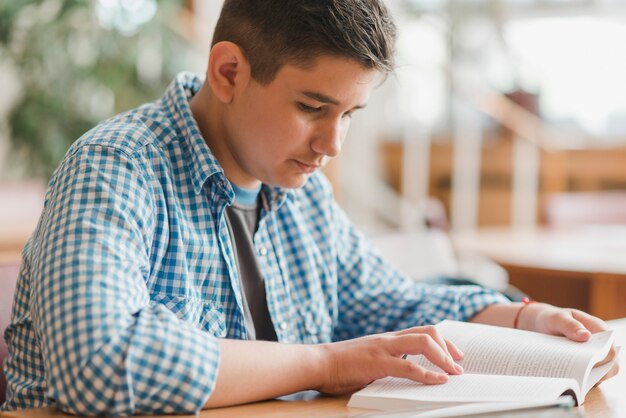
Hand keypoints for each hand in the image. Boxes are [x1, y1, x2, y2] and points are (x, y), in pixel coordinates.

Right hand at [316, 326, 463, 394]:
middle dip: (448, 347)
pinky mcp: (377, 363)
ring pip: (422, 343)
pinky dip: (428, 374)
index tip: (454, 354)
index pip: (421, 331)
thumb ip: (387, 361)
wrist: (318, 363)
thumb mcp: (369, 359)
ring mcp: (383, 348)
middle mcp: (388, 339)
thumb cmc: (340, 365)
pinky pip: (408, 367)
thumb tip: (406, 373)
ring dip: (443, 358)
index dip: (442, 341)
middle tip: (459, 364)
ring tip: (454, 372)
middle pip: (427, 332)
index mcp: (387, 338)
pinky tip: (438, 381)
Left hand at [519, 303, 618, 383]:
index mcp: (598, 329)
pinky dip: (581, 379)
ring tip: (570, 377)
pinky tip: (567, 378)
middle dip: (597, 373)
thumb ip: (569, 325)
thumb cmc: (553, 319)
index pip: (611, 349)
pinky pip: (589, 375)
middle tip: (576, 374)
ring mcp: (594, 355)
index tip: (587, 364)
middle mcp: (601, 344)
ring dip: (588, 377)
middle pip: (610, 365)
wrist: (542, 325)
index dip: (603, 360)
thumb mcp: (557, 319)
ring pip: (601, 373)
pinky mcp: (586, 364)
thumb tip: (586, 336)